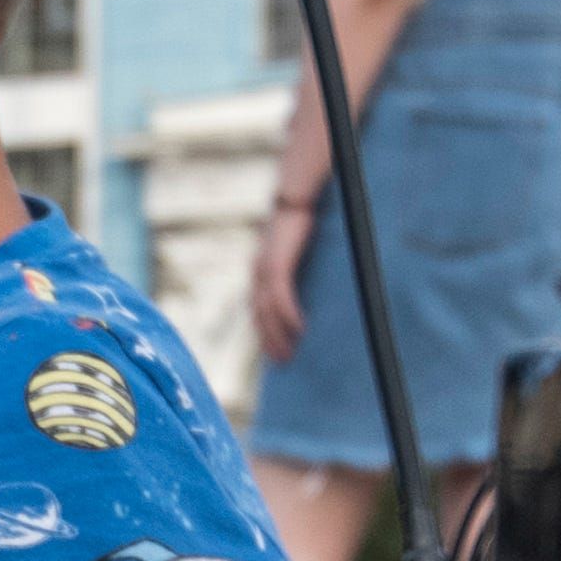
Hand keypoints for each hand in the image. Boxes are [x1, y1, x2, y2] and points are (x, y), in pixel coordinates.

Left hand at [251, 202, 316, 366]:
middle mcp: (257, 273)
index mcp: (258, 271)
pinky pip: (281, 299)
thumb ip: (292, 267)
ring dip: (278, 335)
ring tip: (290, 354)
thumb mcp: (291, 250)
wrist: (293, 198)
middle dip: (269, 342)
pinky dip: (289, 316)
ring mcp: (264, 270)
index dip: (264, 331)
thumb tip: (303, 282)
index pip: (257, 309)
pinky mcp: (277, 266)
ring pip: (268, 312)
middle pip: (259, 316)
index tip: (273, 350)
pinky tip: (299, 330)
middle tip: (282, 362)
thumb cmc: (298, 221)